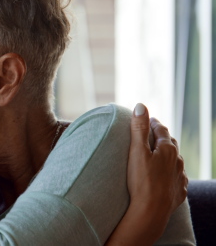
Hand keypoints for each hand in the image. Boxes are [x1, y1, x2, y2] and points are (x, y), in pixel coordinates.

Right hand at [127, 104, 187, 236]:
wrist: (151, 211)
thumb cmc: (141, 180)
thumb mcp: (136, 151)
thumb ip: (139, 128)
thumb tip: (140, 105)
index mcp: (168, 149)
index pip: (161, 129)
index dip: (153, 123)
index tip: (147, 119)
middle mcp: (178, 161)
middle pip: (171, 143)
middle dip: (161, 137)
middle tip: (152, 133)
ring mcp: (180, 177)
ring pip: (175, 160)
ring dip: (167, 154)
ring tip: (158, 154)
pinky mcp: (179, 191)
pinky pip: (177, 177)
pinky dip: (170, 172)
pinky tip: (165, 175)